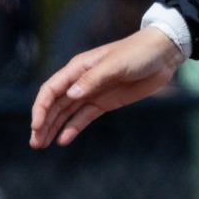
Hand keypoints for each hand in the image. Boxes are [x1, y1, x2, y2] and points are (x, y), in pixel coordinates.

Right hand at [30, 28, 184, 148]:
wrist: (163, 54)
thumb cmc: (138, 53)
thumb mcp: (116, 64)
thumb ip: (93, 79)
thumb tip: (71, 95)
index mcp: (78, 68)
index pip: (51, 90)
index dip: (41, 108)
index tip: (36, 126)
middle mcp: (81, 81)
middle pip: (55, 104)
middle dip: (43, 123)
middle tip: (35, 143)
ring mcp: (93, 92)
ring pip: (66, 113)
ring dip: (53, 128)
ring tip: (42, 145)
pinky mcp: (105, 102)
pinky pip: (84, 117)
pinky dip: (73, 128)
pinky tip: (63, 140)